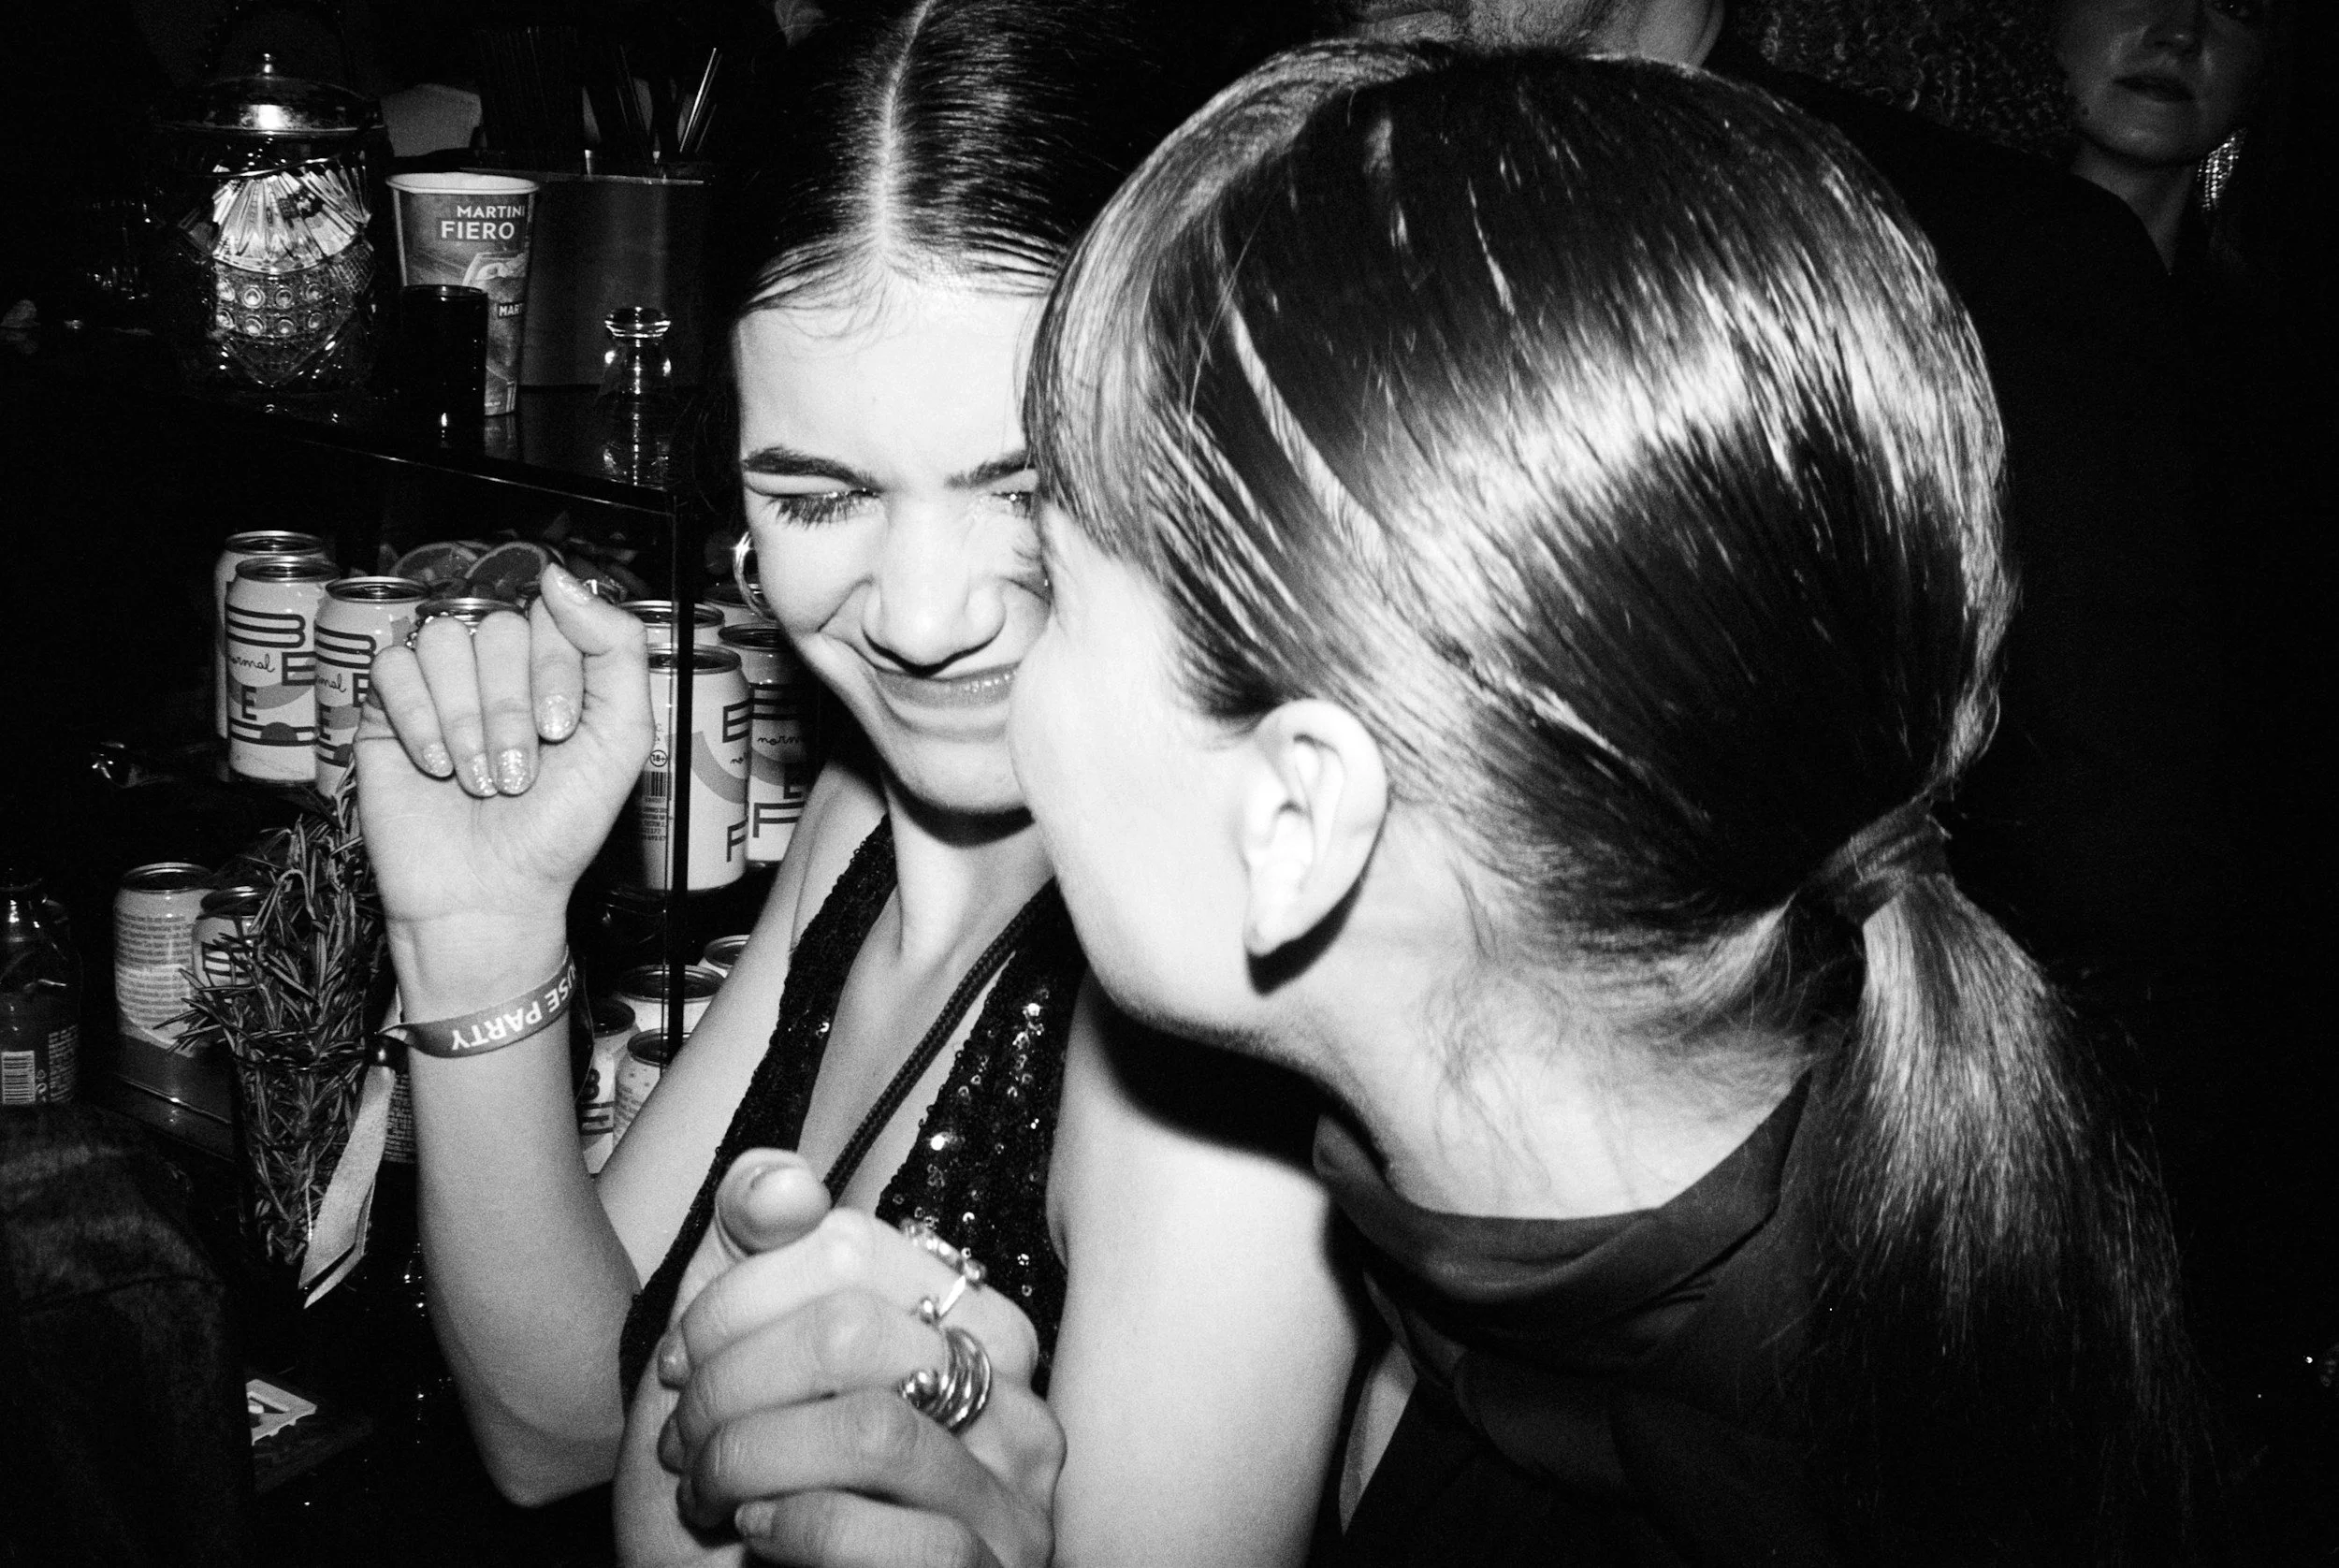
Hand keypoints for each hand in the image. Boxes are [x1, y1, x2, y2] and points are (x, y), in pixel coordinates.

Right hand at [357, 564, 650, 946]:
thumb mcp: (621, 739)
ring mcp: (441, 686)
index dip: (554, 672)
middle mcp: (497, 669)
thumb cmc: (559, 828)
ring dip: (466, 722)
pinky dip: (419, 722)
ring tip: (478, 778)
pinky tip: (435, 768)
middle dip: (510, 709)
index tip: (558, 734)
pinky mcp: (386, 710)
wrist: (491, 894)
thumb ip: (616, 649)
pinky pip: (391, 667)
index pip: (550, 615)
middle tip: (517, 772)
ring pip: (443, 643)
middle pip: (496, 628)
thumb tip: (557, 576)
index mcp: (556, 667)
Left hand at [659, 1205, 1061, 1567]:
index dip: (733, 1302)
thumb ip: (749, 1243)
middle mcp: (1013, 1398)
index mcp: (966, 1323)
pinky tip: (759, 1536)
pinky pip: (890, 1535)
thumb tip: (785, 1184)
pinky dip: (796, 1531)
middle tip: (685, 1441)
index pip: (847, 1246)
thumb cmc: (745, 1489)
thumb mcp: (729, 1351)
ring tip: (712, 1493)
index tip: (681, 1366)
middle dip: (730, 1389)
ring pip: (872, 1432)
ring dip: (749, 1464)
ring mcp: (1014, 1498)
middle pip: (853, 1333)